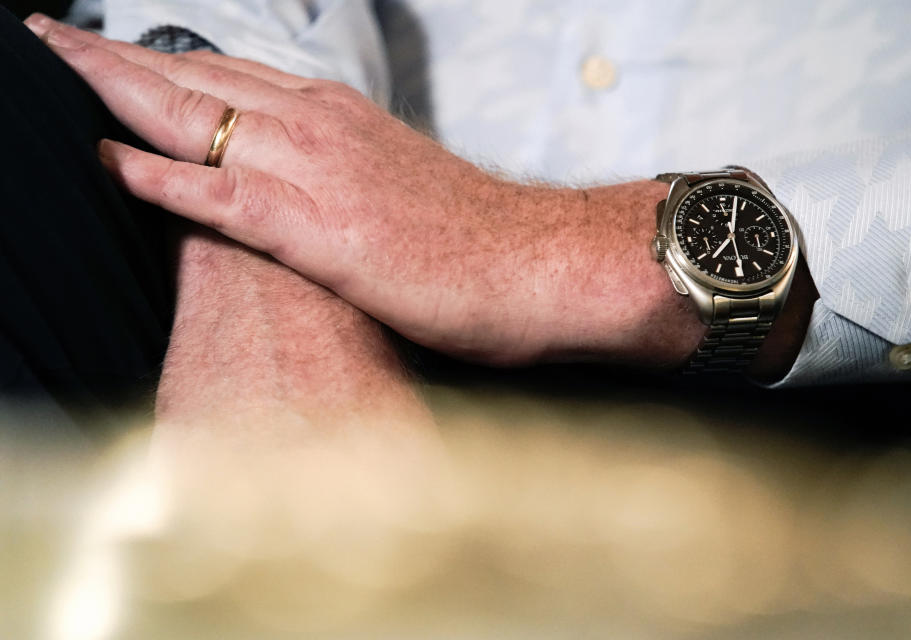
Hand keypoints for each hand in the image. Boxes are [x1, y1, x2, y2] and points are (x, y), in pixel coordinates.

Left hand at [26, 15, 705, 366]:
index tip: (108, 58)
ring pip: (196, 117)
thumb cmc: (478, 238)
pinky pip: (224, 197)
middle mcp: (319, 128)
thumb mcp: (400, 187)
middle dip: (114, 59)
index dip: (160, 66)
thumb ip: (343, 175)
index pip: (228, 77)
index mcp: (337, 119)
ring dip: (116, 91)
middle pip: (196, 79)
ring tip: (53, 68)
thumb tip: (309, 187)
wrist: (541, 265)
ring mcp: (318, 173)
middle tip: (50, 39)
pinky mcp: (323, 231)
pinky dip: (163, 178)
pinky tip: (113, 163)